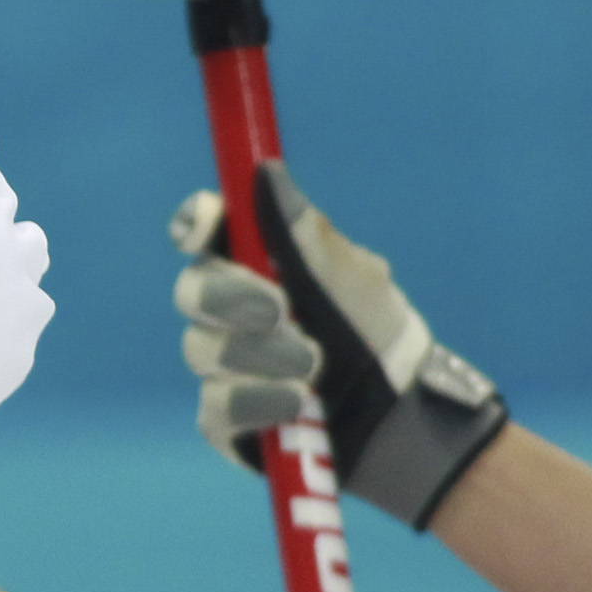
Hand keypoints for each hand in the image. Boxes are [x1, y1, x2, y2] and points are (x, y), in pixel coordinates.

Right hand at [171, 162, 508, 528]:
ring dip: (260, 356)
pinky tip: (295, 403)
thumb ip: (305, 233)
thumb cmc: (376, 335)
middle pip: (192, 290)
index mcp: (258, 264)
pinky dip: (257, 401)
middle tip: (278, 311)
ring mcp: (223, 365)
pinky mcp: (225, 418)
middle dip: (231, 297)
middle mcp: (229, 311)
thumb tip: (266, 172)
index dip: (197, 221)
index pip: (207, 231)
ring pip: (203, 349)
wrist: (399, 417)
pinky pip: (217, 406)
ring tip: (315, 366)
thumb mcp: (353, 278)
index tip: (210, 220)